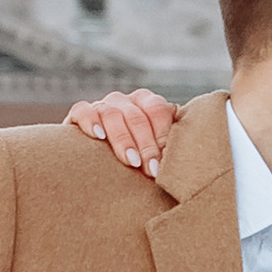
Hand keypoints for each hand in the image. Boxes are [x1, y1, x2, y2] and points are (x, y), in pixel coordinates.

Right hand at [64, 89, 182, 178]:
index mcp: (148, 103)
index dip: (162, 136)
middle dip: (146, 145)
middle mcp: (126, 100)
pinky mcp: (80, 113)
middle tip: (151, 171)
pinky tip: (98, 136)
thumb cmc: (135, 159)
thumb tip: (191, 160)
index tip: (165, 163)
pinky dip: (91, 121)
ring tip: (131, 162)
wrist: (95, 163)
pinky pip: (84, 110)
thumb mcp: (153, 151)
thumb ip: (169, 148)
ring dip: (124, 139)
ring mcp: (103, 105)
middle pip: (138, 116)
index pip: (158, 110)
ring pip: (113, 114)